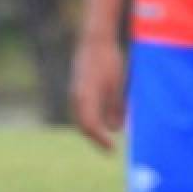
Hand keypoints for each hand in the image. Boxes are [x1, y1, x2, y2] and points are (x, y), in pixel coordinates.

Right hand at [69, 37, 125, 151]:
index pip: (91, 125)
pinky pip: (81, 109)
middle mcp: (77, 97)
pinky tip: (99, 120)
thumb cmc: (108, 62)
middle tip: (108, 149)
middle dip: (95, 138)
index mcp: (86, 97)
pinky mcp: (77, 88)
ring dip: (91, 129)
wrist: (94, 42)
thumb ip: (115, 107)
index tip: (111, 149)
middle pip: (83, 124)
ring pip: (81, 117)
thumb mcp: (117, 85)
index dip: (101, 140)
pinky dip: (90, 118)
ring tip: (103, 138)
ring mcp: (75, 92)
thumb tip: (115, 129)